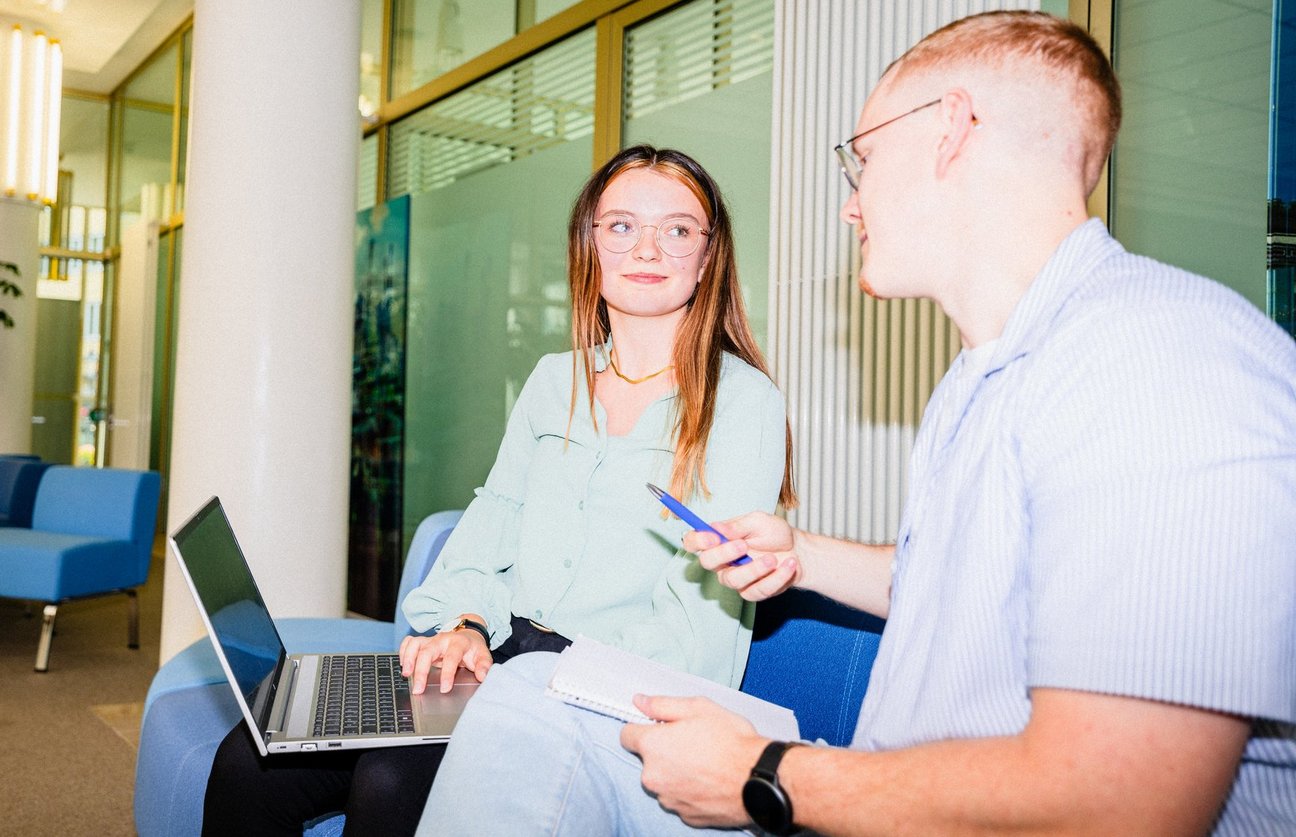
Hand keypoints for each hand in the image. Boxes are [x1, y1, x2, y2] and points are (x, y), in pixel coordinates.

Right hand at [398, 627, 491, 694]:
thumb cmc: (473, 648)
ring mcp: (432, 639)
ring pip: (416, 644)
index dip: (447, 673)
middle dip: (421, 671)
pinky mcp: (424, 642)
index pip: (451, 657)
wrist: (468, 634)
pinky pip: (409, 642)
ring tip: (406, 675)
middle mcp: (443, 639)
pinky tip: (403, 665)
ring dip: (409, 659)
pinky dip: (403, 652)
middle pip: (428, 651)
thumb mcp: (483, 656)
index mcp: (458, 643)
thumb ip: (484, 666)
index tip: (444, 689)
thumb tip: (482, 676)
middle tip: (419, 689)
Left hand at [620, 695, 767, 827]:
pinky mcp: (684, 815)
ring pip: (664, 780)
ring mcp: (668, 798)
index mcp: (653, 746)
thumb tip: (640, 701)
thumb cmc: (732, 742)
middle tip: (692, 742)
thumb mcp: (699, 708)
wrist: (758, 779)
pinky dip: (689, 790)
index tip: (659, 728)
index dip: (643, 728)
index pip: (626, 735)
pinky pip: (679, 798)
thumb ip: (663, 704)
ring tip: (705, 762)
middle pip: (648, 760)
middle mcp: (654, 776)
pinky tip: (709, 780)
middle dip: (664, 751)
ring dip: (677, 772)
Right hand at [682, 511, 800, 600]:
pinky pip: (757, 590)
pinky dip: (776, 577)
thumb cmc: (774, 534)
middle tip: (743, 545)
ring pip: (733, 579)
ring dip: (755, 569)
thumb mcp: (759, 521)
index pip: (693, 541)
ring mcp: (735, 578)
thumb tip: (716, 527)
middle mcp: (722, 561)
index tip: (713, 537)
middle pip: (707, 562)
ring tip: (774, 558)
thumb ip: (737, 525)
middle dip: (724, 554)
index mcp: (718, 540)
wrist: (799, 551)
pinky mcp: (752, 592)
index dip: (697, 541)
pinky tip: (788, 565)